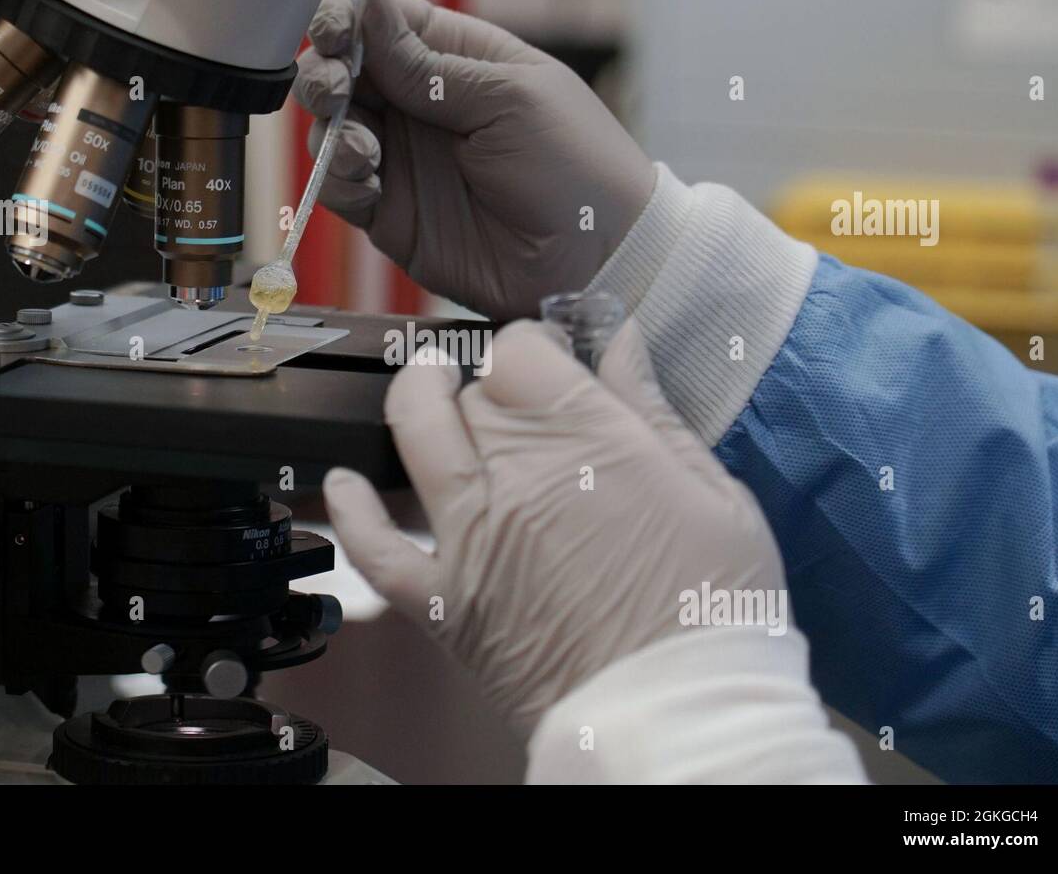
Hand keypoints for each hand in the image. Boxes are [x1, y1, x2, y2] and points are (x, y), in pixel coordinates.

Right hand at [293, 0, 657, 320]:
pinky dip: (336, 180)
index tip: (333, 28)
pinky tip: (364, 178)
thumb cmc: (575, 167)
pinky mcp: (391, 215)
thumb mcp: (508, 98)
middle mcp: (420, 107)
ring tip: (362, 147)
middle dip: (324, 72)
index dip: (345, 16)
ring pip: (331, 129)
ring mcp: (403, 161)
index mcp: (454, 60)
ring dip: (330, 129)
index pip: (380, 21)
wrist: (595, 260)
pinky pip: (339, 189)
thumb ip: (427, 65)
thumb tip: (367, 0)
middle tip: (334, 86)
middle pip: (342, 73)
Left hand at [322, 319, 786, 734]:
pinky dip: (352, 513)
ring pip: (414, 435)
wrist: (680, 715)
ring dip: (416, 399)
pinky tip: (344, 485)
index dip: (531, 345)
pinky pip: (376, 549)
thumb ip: (654, 410)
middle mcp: (518, 477)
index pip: (520, 351)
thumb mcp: (714, 493)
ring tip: (429, 390)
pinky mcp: (444, 602)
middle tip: (509, 396)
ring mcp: (473, 538)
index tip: (547, 358)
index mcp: (587, 441)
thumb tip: (621, 342)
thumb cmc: (714, 611)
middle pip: (471, 392)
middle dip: (488, 382)